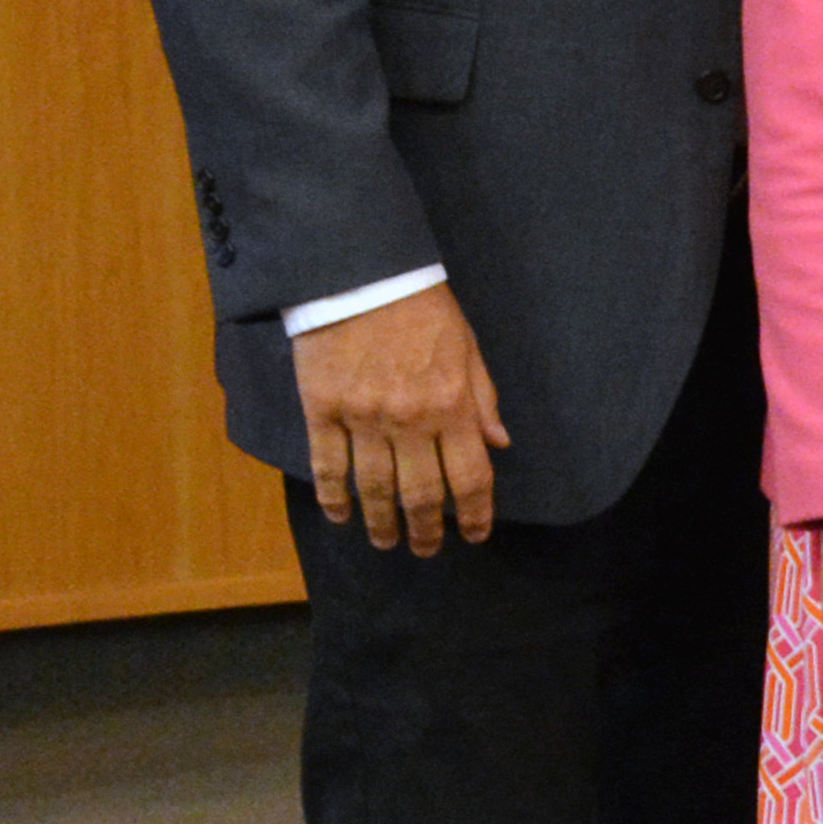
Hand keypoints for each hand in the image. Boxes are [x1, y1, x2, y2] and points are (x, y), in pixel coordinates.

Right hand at [293, 283, 507, 552]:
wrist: (360, 274)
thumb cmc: (422, 308)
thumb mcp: (468, 348)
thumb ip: (483, 399)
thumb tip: (499, 444)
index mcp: (453, 405)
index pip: (471, 476)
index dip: (475, 513)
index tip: (474, 535)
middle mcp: (410, 420)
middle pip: (422, 493)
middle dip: (426, 530)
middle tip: (425, 550)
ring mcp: (363, 418)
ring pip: (373, 489)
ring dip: (381, 523)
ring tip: (386, 542)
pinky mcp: (322, 409)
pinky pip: (327, 466)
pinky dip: (333, 497)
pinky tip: (340, 515)